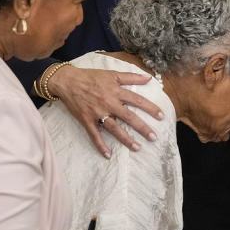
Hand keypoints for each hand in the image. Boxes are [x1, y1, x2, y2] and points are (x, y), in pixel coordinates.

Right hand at [47, 66, 163, 158]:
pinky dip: (100, 145)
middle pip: (129, 117)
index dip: (150, 108)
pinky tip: (108, 155)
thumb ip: (131, 77)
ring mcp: (97, 113)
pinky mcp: (86, 120)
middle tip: (154, 137)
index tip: (161, 116)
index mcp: (116, 91)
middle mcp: (108, 103)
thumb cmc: (91, 76)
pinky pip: (94, 135)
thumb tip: (149, 78)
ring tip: (137, 148)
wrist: (67, 81)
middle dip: (142, 128)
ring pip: (114, 128)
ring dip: (126, 139)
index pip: (137, 100)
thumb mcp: (112, 73)